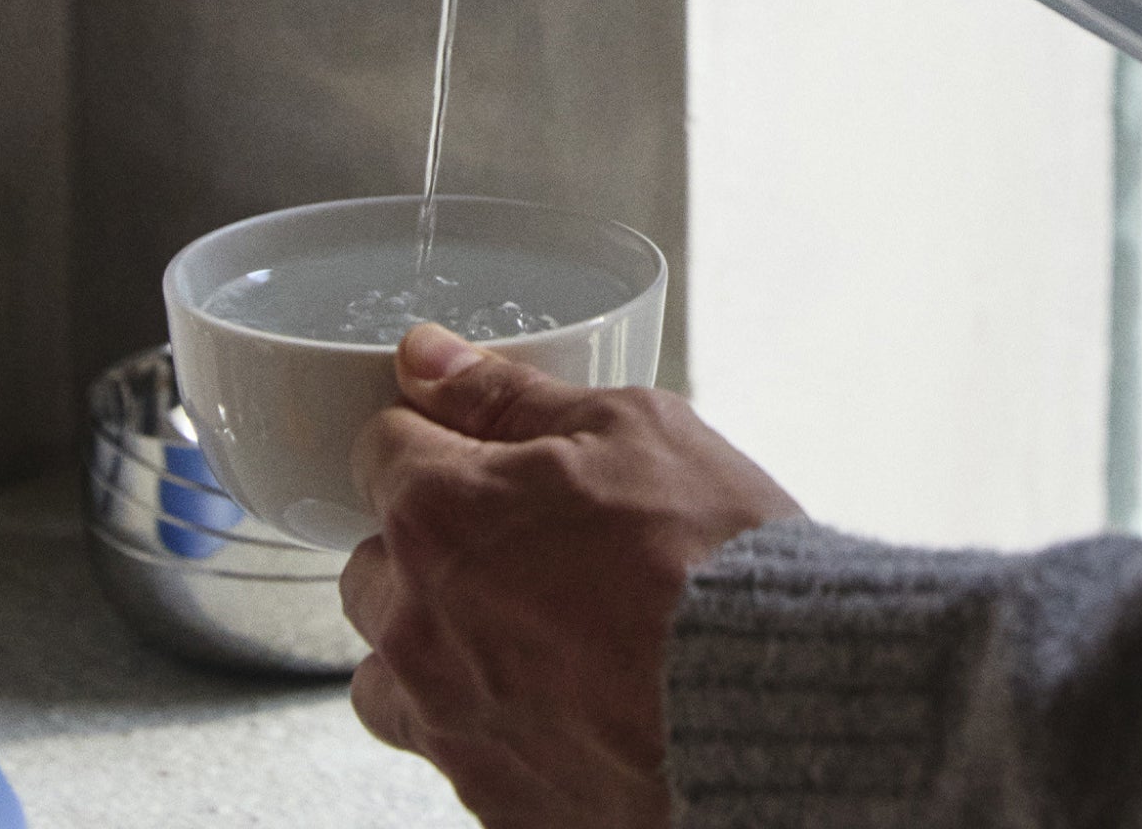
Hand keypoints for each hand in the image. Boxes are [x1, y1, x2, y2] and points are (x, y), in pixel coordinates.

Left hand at [341, 324, 801, 828]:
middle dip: (424, 545)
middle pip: (368, 568)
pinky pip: (451, 746)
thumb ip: (509, 395)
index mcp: (440, 515)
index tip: (477, 448)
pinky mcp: (487, 798)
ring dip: (435, 644)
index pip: (378, 448)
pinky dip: (489, 718)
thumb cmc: (710, 554)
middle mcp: (418, 626)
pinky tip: (565, 693)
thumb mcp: (629, 426)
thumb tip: (428, 357)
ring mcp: (446, 723)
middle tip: (521, 539)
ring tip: (534, 630)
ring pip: (389, 675)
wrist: (772, 697)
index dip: (433, 435)